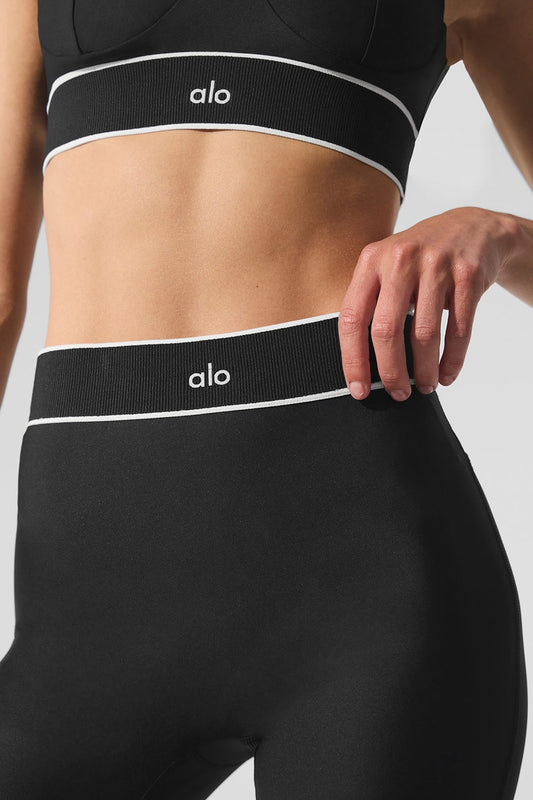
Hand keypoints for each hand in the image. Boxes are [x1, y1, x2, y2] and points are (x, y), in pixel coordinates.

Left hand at [338, 206, 518, 400]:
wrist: (471, 226)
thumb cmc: (419, 259)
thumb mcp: (387, 266)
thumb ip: (371, 303)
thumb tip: (361, 364)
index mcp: (371, 261)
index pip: (352, 318)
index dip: (353, 359)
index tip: (358, 388)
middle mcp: (401, 260)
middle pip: (386, 330)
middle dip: (390, 372)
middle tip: (396, 393)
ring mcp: (436, 265)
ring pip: (425, 334)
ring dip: (424, 370)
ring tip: (425, 386)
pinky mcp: (468, 274)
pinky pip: (459, 329)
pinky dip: (453, 359)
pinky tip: (447, 373)